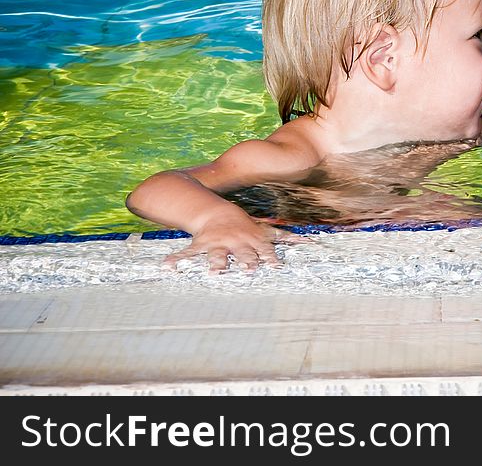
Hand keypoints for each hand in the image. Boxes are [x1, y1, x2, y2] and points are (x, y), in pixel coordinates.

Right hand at [163, 216, 312, 273]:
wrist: (217, 212)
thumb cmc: (246, 226)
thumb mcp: (266, 231)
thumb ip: (287, 237)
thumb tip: (311, 241)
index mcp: (252, 241)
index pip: (264, 250)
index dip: (269, 258)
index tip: (275, 267)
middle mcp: (236, 243)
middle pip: (243, 254)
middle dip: (246, 262)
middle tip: (249, 272)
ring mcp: (218, 244)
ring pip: (217, 255)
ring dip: (216, 264)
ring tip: (213, 273)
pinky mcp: (201, 245)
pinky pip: (187, 253)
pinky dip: (176, 260)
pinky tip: (167, 268)